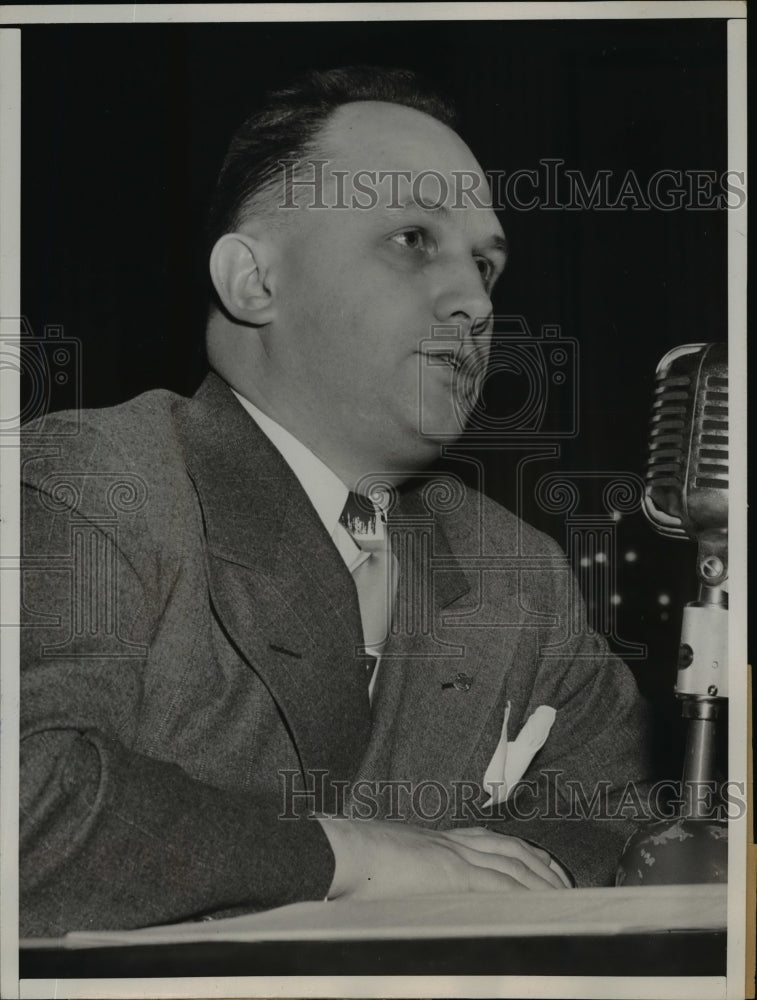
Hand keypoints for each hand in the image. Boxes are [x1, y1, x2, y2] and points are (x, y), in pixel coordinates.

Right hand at [317, 819, 567, 899]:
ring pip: (511, 863)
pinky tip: (538, 904)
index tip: (540, 863)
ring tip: (563, 896)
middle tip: (565, 883)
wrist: (339, 850)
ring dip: (541, 880)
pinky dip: (522, 892)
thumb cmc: (351, 860)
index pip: (490, 840)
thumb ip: (408, 876)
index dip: (520, 851)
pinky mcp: (449, 872)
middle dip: (541, 865)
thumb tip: (410, 893)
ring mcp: (451, 854)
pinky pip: (497, 883)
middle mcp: (450, 842)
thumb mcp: (387, 866)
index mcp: (436, 840)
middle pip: (510, 848)